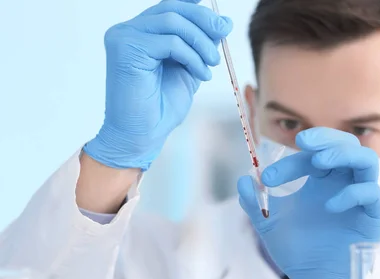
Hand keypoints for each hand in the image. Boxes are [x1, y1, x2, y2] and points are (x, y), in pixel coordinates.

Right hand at [83, 0, 232, 170]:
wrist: (142, 135)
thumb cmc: (160, 107)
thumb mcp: (189, 68)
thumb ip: (201, 45)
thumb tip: (225, 22)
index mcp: (140, 33)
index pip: (170, 7)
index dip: (196, 9)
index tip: (221, 23)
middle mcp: (127, 30)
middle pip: (172, 8)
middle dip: (204, 20)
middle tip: (224, 34)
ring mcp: (124, 37)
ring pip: (173, 21)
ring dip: (201, 42)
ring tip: (213, 63)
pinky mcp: (126, 48)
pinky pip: (169, 42)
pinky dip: (191, 56)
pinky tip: (200, 73)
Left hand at [238, 128, 379, 278]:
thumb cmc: (299, 253)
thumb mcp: (269, 226)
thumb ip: (255, 203)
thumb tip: (243, 179)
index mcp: (321, 181)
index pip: (311, 156)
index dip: (290, 161)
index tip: (268, 178)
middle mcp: (343, 184)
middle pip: (346, 145)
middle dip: (326, 138)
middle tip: (303, 142)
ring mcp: (360, 199)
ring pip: (366, 160)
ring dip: (344, 154)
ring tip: (319, 161)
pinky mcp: (372, 218)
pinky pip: (372, 194)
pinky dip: (352, 193)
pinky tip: (330, 205)